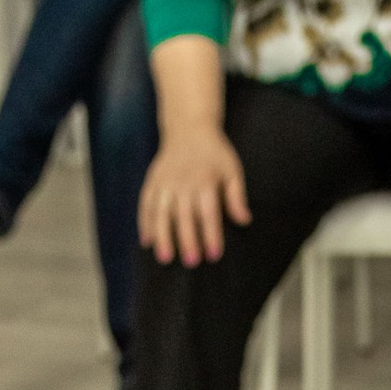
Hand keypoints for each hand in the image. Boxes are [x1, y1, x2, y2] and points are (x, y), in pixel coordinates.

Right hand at [140, 121, 249, 265]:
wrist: (189, 127)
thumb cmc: (215, 153)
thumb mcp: (232, 169)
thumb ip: (237, 196)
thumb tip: (245, 221)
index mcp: (205, 179)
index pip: (208, 212)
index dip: (211, 234)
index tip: (214, 256)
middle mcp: (183, 181)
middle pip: (184, 215)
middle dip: (187, 239)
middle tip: (191, 262)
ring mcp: (165, 182)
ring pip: (161, 212)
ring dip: (162, 236)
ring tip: (165, 258)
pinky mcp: (152, 181)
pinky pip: (146, 204)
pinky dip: (145, 223)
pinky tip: (146, 242)